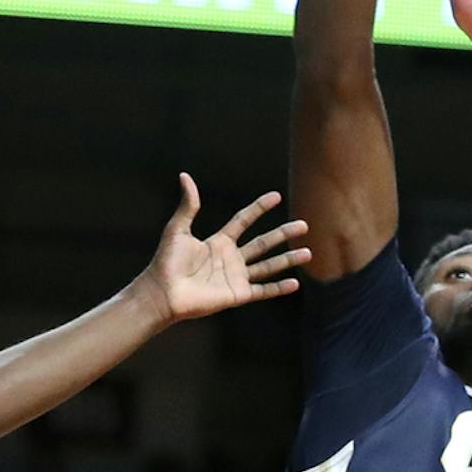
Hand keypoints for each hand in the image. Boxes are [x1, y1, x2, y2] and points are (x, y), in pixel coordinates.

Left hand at [136, 177, 308, 327]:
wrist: (163, 293)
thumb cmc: (166, 262)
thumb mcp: (178, 229)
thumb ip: (188, 205)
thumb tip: (185, 176)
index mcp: (219, 242)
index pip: (244, 221)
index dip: (259, 208)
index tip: (276, 197)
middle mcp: (231, 259)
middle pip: (263, 243)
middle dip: (283, 234)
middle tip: (304, 225)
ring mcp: (236, 277)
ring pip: (268, 266)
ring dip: (288, 259)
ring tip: (308, 253)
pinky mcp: (237, 295)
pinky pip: (263, 290)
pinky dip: (279, 288)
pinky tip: (295, 283)